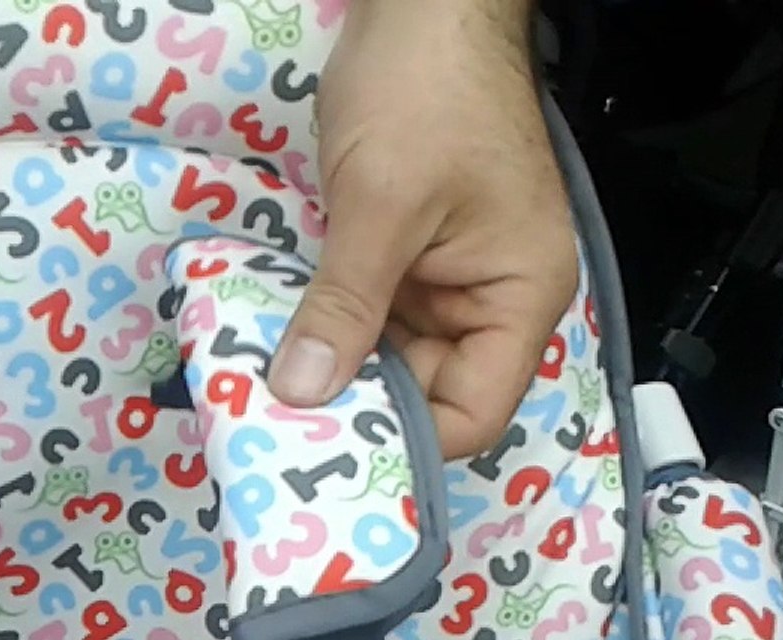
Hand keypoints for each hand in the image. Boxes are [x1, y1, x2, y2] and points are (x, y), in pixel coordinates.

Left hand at [270, 1, 578, 459]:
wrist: (423, 3)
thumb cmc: (425, 91)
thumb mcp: (380, 204)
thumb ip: (345, 305)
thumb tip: (303, 392)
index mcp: (519, 297)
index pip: (473, 414)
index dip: (407, 440)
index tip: (328, 451)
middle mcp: (489, 300)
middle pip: (426, 393)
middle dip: (357, 404)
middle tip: (273, 426)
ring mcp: (444, 277)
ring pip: (387, 356)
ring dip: (331, 366)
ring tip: (263, 387)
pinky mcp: (404, 255)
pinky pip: (366, 313)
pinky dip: (325, 325)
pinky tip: (272, 338)